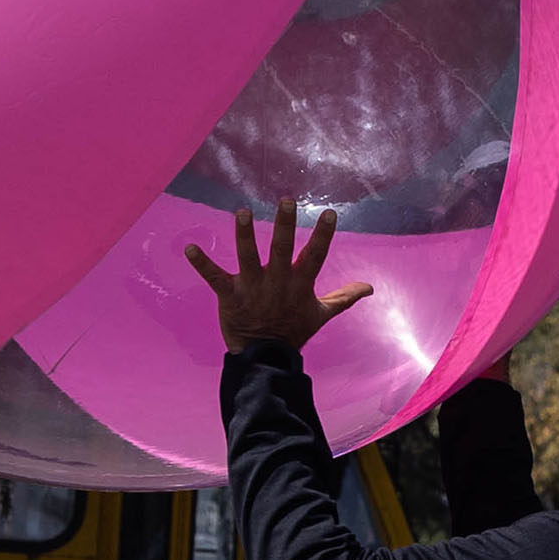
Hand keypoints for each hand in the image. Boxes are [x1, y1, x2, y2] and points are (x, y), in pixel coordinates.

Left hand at [183, 202, 373, 354]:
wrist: (265, 358)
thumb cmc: (293, 332)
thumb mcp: (322, 314)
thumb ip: (344, 297)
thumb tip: (370, 287)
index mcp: (300, 284)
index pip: (315, 255)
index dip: (323, 235)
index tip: (329, 213)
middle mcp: (277, 282)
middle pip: (283, 249)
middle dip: (284, 225)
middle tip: (286, 201)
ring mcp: (252, 288)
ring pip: (249, 257)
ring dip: (245, 235)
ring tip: (242, 213)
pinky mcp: (230, 296)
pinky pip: (214, 277)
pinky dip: (201, 264)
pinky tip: (188, 248)